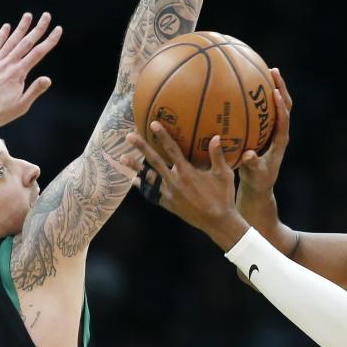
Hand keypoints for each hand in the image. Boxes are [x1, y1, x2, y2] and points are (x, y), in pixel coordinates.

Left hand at [0, 12, 62, 129]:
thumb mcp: (21, 106)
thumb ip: (34, 90)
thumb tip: (48, 79)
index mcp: (18, 73)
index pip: (38, 53)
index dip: (49, 40)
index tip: (58, 29)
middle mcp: (7, 64)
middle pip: (26, 42)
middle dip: (38, 28)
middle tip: (46, 16)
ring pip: (10, 41)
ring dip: (20, 28)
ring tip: (28, 15)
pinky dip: (1, 36)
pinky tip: (6, 27)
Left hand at [125, 122, 249, 250]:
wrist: (217, 223)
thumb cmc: (223, 197)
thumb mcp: (224, 175)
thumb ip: (218, 156)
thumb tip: (216, 137)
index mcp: (187, 172)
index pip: (172, 149)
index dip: (162, 136)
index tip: (153, 124)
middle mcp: (174, 181)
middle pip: (154, 161)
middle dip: (141, 147)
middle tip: (129, 136)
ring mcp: (169, 194)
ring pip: (149, 178)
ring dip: (136, 167)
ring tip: (123, 158)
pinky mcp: (168, 204)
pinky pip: (152, 194)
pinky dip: (143, 187)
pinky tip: (134, 181)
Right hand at [237, 68, 292, 194]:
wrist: (259, 183)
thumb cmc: (258, 180)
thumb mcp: (255, 175)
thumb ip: (253, 165)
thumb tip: (248, 155)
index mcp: (280, 141)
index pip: (284, 119)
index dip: (281, 106)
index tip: (275, 92)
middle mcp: (280, 131)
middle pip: (285, 105)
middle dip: (280, 87)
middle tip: (272, 70)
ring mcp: (274, 129)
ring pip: (276, 104)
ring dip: (273, 87)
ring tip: (264, 70)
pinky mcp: (266, 130)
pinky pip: (264, 110)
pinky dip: (259, 97)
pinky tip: (247, 86)